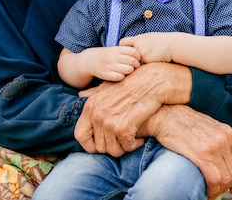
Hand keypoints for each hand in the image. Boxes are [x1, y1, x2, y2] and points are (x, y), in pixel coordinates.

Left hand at [75, 62, 190, 155]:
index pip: (79, 136)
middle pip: (99, 148)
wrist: (152, 81)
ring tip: (132, 138)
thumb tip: (81, 95)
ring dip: (124, 148)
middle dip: (113, 148)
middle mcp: (96, 114)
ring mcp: (109, 121)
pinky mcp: (124, 127)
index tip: (102, 146)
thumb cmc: (132, 83)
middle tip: (123, 142)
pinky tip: (139, 138)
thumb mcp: (109, 86)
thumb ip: (94, 93)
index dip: (90, 146)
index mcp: (90, 105)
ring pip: (113, 150)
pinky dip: (134, 145)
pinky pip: (126, 147)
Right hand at [85, 46, 140, 81]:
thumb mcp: (115, 49)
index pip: (134, 52)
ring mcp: (109, 65)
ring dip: (130, 71)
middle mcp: (113, 57)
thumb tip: (142, 55)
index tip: (137, 59)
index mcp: (116, 49)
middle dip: (136, 65)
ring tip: (128, 71)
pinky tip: (120, 75)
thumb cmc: (107, 55)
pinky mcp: (106, 74)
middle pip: (132, 61)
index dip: (138, 56)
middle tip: (134, 67)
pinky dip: (122, 77)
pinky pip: (120, 77)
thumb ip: (126, 50)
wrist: (90, 60)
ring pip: (128, 70)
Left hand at [119, 32, 174, 62]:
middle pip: (126, 54)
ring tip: (142, 62)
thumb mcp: (148, 37)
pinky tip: (150, 63)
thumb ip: (139, 41)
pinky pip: (141, 66)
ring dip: (136, 63)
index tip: (124, 51)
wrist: (172, 45)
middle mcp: (138, 45)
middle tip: (128, 60)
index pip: (122, 42)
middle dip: (127, 58)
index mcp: (137, 38)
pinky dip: (143, 66)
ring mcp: (142, 53)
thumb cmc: (161, 41)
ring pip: (133, 61)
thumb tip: (131, 45)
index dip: (122, 48)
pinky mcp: (147, 60)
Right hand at [140, 104, 231, 198]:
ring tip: (208, 191)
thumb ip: (217, 140)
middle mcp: (224, 139)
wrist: (163, 115)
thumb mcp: (205, 126)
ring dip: (217, 190)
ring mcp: (214, 146)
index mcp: (227, 132)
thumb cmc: (180, 121)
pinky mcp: (201, 154)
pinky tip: (205, 191)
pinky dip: (211, 190)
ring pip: (225, 179)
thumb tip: (221, 160)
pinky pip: (214, 179)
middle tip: (215, 191)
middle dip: (226, 187)